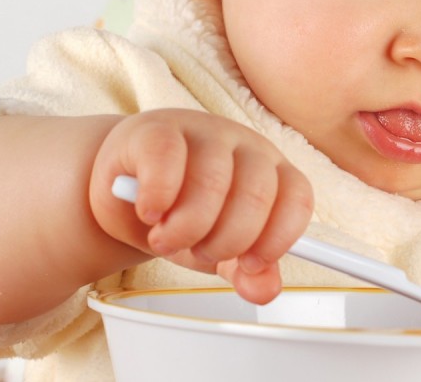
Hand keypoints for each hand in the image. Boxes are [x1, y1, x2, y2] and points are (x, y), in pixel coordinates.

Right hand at [89, 109, 312, 303]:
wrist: (124, 190)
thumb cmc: (181, 213)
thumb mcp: (219, 248)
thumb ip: (245, 271)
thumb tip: (265, 291)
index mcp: (273, 173)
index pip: (297, 199)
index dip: (277, 239)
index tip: (249, 264)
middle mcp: (247, 147)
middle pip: (255, 196)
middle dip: (225, 241)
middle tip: (198, 253)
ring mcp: (205, 132)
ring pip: (211, 181)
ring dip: (186, 227)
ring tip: (165, 240)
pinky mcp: (159, 129)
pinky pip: (166, 160)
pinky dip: (158, 197)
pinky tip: (150, 213)